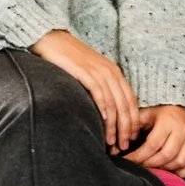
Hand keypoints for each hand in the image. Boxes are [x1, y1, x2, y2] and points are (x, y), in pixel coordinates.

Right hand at [30, 28, 142, 153]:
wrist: (51, 39)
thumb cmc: (68, 59)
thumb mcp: (89, 73)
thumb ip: (99, 88)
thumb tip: (103, 113)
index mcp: (114, 73)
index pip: (131, 101)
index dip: (133, 122)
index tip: (130, 139)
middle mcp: (111, 72)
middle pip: (126, 105)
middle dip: (126, 129)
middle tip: (124, 146)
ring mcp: (99, 71)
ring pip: (115, 103)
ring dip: (115, 126)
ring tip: (112, 142)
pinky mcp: (86, 72)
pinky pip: (100, 94)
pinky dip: (104, 110)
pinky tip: (104, 123)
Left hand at [125, 104, 184, 176]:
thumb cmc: (162, 112)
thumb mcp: (147, 113)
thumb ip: (133, 126)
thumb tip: (116, 145)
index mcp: (168, 122)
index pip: (152, 144)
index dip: (138, 156)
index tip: (127, 161)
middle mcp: (182, 132)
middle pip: (166, 155)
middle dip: (150, 164)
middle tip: (138, 167)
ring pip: (180, 162)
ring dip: (165, 169)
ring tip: (153, 169)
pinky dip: (182, 173)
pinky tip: (171, 172)